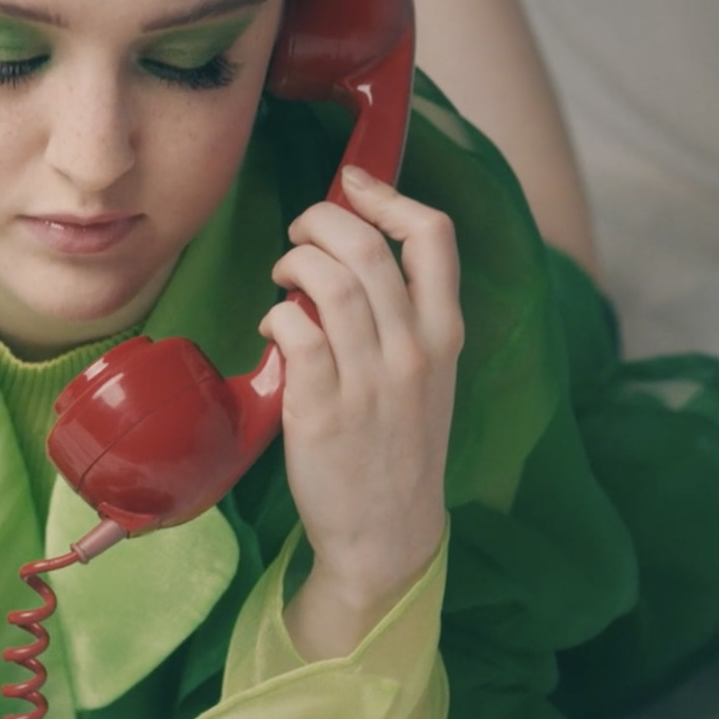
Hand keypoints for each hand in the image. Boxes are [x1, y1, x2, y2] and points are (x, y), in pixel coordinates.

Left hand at [259, 166, 461, 653]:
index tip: (354, 185)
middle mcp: (413, 350)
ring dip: (293, 264)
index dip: (387, 195)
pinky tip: (274, 327)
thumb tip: (355, 254)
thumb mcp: (428, 377)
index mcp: (445, 335)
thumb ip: (405, 319)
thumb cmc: (400, 448)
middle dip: (320, 221)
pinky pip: (294, 330)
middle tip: (298, 238)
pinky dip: (276, 314)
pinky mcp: (322, 409)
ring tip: (282, 279)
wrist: (386, 532)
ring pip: (328, 281)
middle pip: (366, 246)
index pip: (433, 236)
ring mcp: (368, 380)